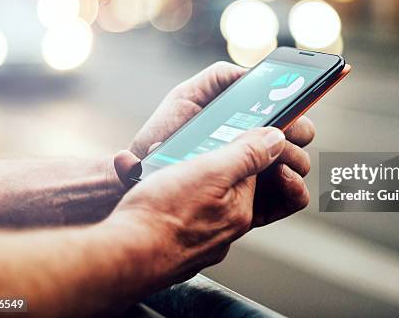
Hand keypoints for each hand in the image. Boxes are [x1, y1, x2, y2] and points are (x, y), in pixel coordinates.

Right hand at [109, 127, 285, 286]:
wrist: (122, 258)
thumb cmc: (162, 215)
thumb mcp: (210, 171)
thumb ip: (247, 155)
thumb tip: (277, 140)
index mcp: (241, 210)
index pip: (253, 170)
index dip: (234, 148)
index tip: (213, 140)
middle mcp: (226, 230)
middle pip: (224, 184)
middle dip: (203, 165)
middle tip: (179, 156)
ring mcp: (200, 243)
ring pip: (199, 200)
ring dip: (180, 179)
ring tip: (158, 171)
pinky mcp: (175, 248)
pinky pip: (179, 216)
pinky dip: (168, 200)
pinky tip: (150, 193)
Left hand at [123, 61, 314, 224]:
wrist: (141, 177)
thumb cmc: (165, 135)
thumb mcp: (187, 96)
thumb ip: (219, 78)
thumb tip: (253, 73)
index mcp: (249, 122)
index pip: (287, 109)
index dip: (302, 99)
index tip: (307, 92)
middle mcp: (259, 148)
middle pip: (300, 136)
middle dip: (299, 128)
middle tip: (284, 128)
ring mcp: (261, 177)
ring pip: (300, 165)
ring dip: (296, 155)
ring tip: (276, 153)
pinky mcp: (257, 206)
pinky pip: (291, 199)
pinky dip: (297, 188)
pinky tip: (283, 176)